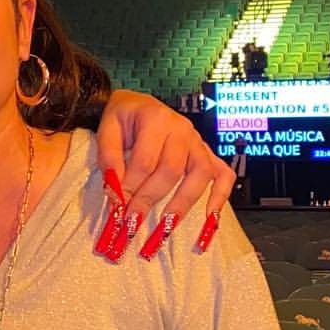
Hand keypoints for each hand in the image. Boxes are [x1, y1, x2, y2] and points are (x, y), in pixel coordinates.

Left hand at [95, 90, 234, 253]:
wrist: (136, 103)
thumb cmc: (123, 118)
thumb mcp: (106, 129)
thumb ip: (109, 158)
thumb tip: (115, 191)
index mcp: (156, 119)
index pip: (145, 161)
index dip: (130, 187)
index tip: (117, 207)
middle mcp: (182, 129)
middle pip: (171, 170)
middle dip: (150, 199)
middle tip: (132, 221)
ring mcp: (198, 141)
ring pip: (200, 174)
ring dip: (183, 203)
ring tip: (166, 226)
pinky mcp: (206, 153)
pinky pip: (223, 174)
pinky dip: (220, 196)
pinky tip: (210, 216)